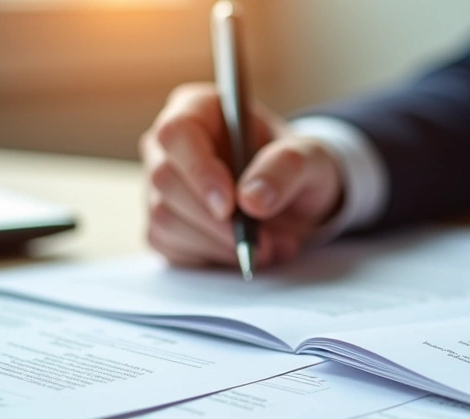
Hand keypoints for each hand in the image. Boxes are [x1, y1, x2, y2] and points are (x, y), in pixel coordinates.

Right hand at [140, 82, 344, 267]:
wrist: (294, 203)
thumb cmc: (295, 168)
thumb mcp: (309, 160)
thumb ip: (286, 169)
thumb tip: (251, 198)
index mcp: (198, 109)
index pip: (177, 133)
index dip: (199, 170)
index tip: (229, 206)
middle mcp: (169, 146)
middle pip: (165, 181)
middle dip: (217, 221)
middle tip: (264, 240)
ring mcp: (160, 187)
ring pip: (165, 220)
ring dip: (220, 244)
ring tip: (267, 246)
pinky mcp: (163, 225)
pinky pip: (170, 248)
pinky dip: (212, 258)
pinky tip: (243, 251)